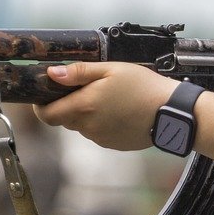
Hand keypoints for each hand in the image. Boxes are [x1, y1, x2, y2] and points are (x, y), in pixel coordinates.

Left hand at [34, 62, 176, 149]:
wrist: (171, 113)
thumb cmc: (143, 86)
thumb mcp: (111, 70)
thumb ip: (79, 72)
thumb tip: (51, 73)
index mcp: (84, 106)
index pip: (46, 115)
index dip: (41, 106)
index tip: (46, 95)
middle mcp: (88, 126)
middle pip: (64, 119)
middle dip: (67, 105)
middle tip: (85, 89)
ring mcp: (100, 138)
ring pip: (81, 126)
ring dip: (86, 113)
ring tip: (109, 98)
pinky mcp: (112, 144)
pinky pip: (97, 133)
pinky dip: (101, 122)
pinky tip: (119, 111)